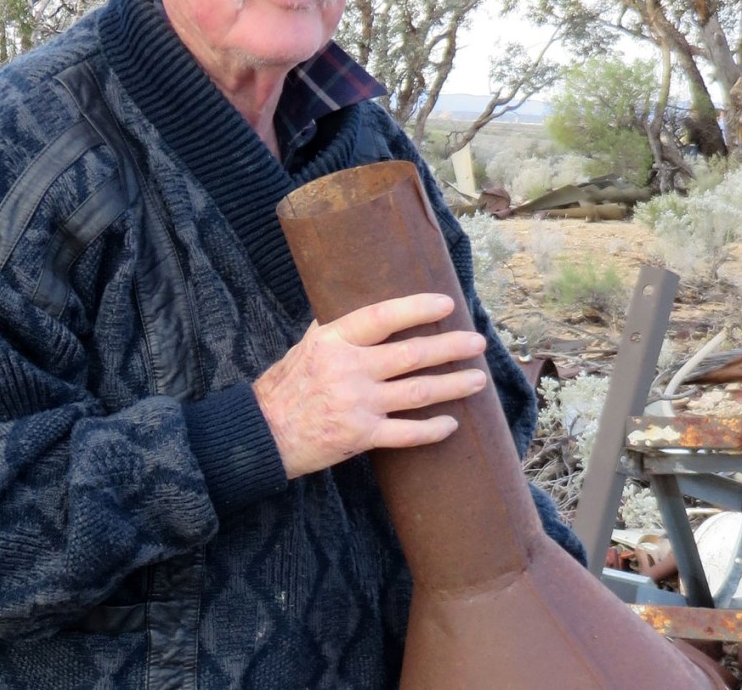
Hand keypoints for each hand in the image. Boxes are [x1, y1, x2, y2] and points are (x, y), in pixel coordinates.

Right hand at [252, 293, 487, 479]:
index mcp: (334, 341)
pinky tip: (451, 424)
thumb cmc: (286, 386)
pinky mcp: (360, 436)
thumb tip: (369, 310)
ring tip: (478, 379)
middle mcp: (349, 370)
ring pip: (418, 393)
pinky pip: (406, 433)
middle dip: (451, 347)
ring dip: (453, 386)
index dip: (417, 308)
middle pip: (411, 355)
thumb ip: (337, 329)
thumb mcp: (306, 346)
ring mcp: (357, 405)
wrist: (263, 434)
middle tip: (477, 342)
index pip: (382, 317)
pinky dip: (432, 430)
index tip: (446, 304)